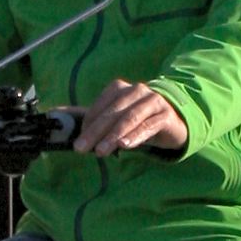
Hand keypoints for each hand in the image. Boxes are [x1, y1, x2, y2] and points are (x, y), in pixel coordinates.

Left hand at [73, 81, 188, 159]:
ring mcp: (153, 101)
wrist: (174, 123)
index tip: (79, 143)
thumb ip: (96, 123)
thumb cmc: (138, 122)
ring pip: (129, 118)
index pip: (100, 106)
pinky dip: (135, 136)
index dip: (88, 124)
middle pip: (113, 112)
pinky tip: (124, 146)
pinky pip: (148, 126)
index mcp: (120, 88)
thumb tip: (66, 127)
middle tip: (81, 149)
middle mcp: (136, 90)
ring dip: (113, 136)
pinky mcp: (166, 115)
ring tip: (100, 151)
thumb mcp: (117, 120)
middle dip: (95, 132)